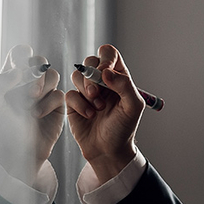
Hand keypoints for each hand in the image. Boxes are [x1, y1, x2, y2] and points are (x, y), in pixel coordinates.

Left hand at [0, 45, 64, 184]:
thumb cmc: (2, 128)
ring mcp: (44, 92)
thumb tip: (18, 70)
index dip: (21, 56)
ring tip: (31, 106)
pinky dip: (48, 104)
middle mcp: (29, 81)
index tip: (18, 68)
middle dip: (35, 72)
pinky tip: (38, 116)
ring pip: (52, 74)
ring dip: (42, 88)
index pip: (19, 54)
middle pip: (39, 60)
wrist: (19, 151)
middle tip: (29, 89)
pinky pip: (59, 94)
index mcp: (12, 77)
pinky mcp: (57, 104)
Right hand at [65, 44, 144, 181]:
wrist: (109, 150)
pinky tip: (89, 115)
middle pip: (90, 61)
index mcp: (118, 77)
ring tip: (98, 108)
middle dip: (92, 77)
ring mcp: (87, 90)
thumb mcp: (133, 106)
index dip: (105, 59)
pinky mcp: (74, 102)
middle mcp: (101, 81)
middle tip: (98, 94)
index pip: (109, 54)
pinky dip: (80, 105)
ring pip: (77, 75)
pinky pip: (70, 93)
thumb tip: (105, 71)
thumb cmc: (124, 128)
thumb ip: (124, 85)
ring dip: (86, 91)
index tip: (105, 73)